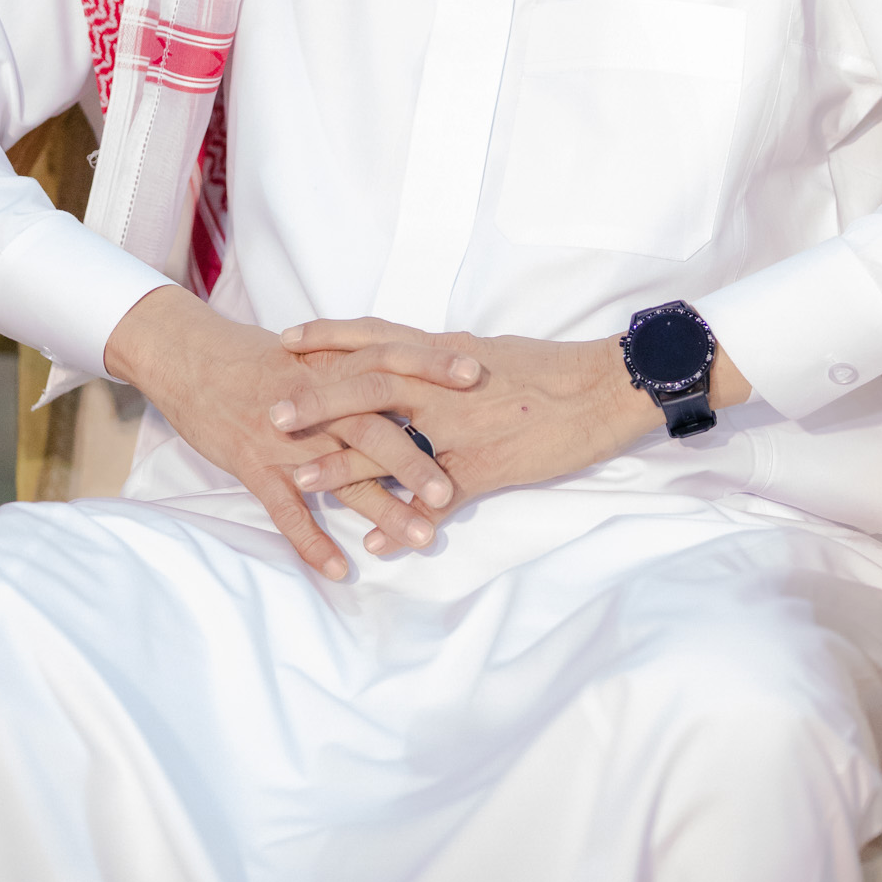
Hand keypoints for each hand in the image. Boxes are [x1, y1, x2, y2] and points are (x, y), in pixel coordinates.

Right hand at [103, 287, 477, 579]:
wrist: (189, 359)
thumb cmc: (256, 358)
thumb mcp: (311, 351)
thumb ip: (357, 364)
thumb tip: (413, 374)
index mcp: (331, 364)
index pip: (390, 359)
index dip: (432, 366)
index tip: (477, 376)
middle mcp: (315, 400)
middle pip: (373, 428)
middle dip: (415, 461)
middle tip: (453, 490)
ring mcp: (285, 436)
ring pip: (339, 475)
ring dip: (381, 508)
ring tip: (420, 539)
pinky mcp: (253, 463)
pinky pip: (286, 510)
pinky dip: (312, 541)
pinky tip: (340, 567)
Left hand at [275, 318, 752, 554]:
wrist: (606, 386)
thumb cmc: (552, 370)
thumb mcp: (491, 355)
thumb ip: (447, 365)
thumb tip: (417, 368)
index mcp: (446, 354)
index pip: (379, 337)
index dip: (331, 337)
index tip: (287, 339)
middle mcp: (447, 384)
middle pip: (370, 385)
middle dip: (319, 399)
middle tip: (274, 413)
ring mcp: (465, 426)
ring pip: (393, 443)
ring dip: (345, 463)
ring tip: (302, 479)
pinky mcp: (488, 464)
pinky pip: (439, 497)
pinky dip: (407, 521)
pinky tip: (380, 544)